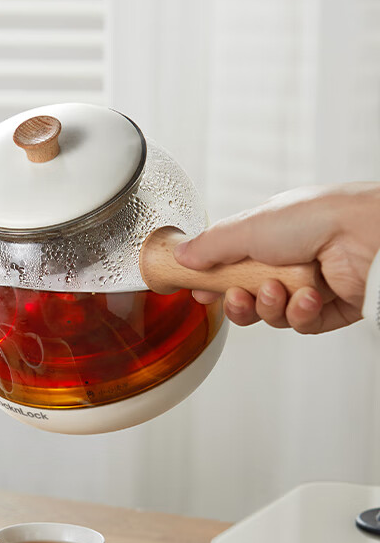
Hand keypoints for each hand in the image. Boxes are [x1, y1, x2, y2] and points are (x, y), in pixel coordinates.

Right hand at [174, 183, 379, 332]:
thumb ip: (210, 245)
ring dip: (269, 306)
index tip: (201, 291)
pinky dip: (299, 313)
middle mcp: (289, 260)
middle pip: (246, 296)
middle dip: (238, 302)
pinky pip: (299, 324)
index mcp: (270, 236)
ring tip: (279, 291)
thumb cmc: (319, 218)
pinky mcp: (328, 309)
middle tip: (238, 294)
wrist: (368, 236)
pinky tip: (308, 297)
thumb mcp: (249, 227)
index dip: (213, 282)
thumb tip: (181, 255)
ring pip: (269, 314)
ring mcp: (308, 285)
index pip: (231, 264)